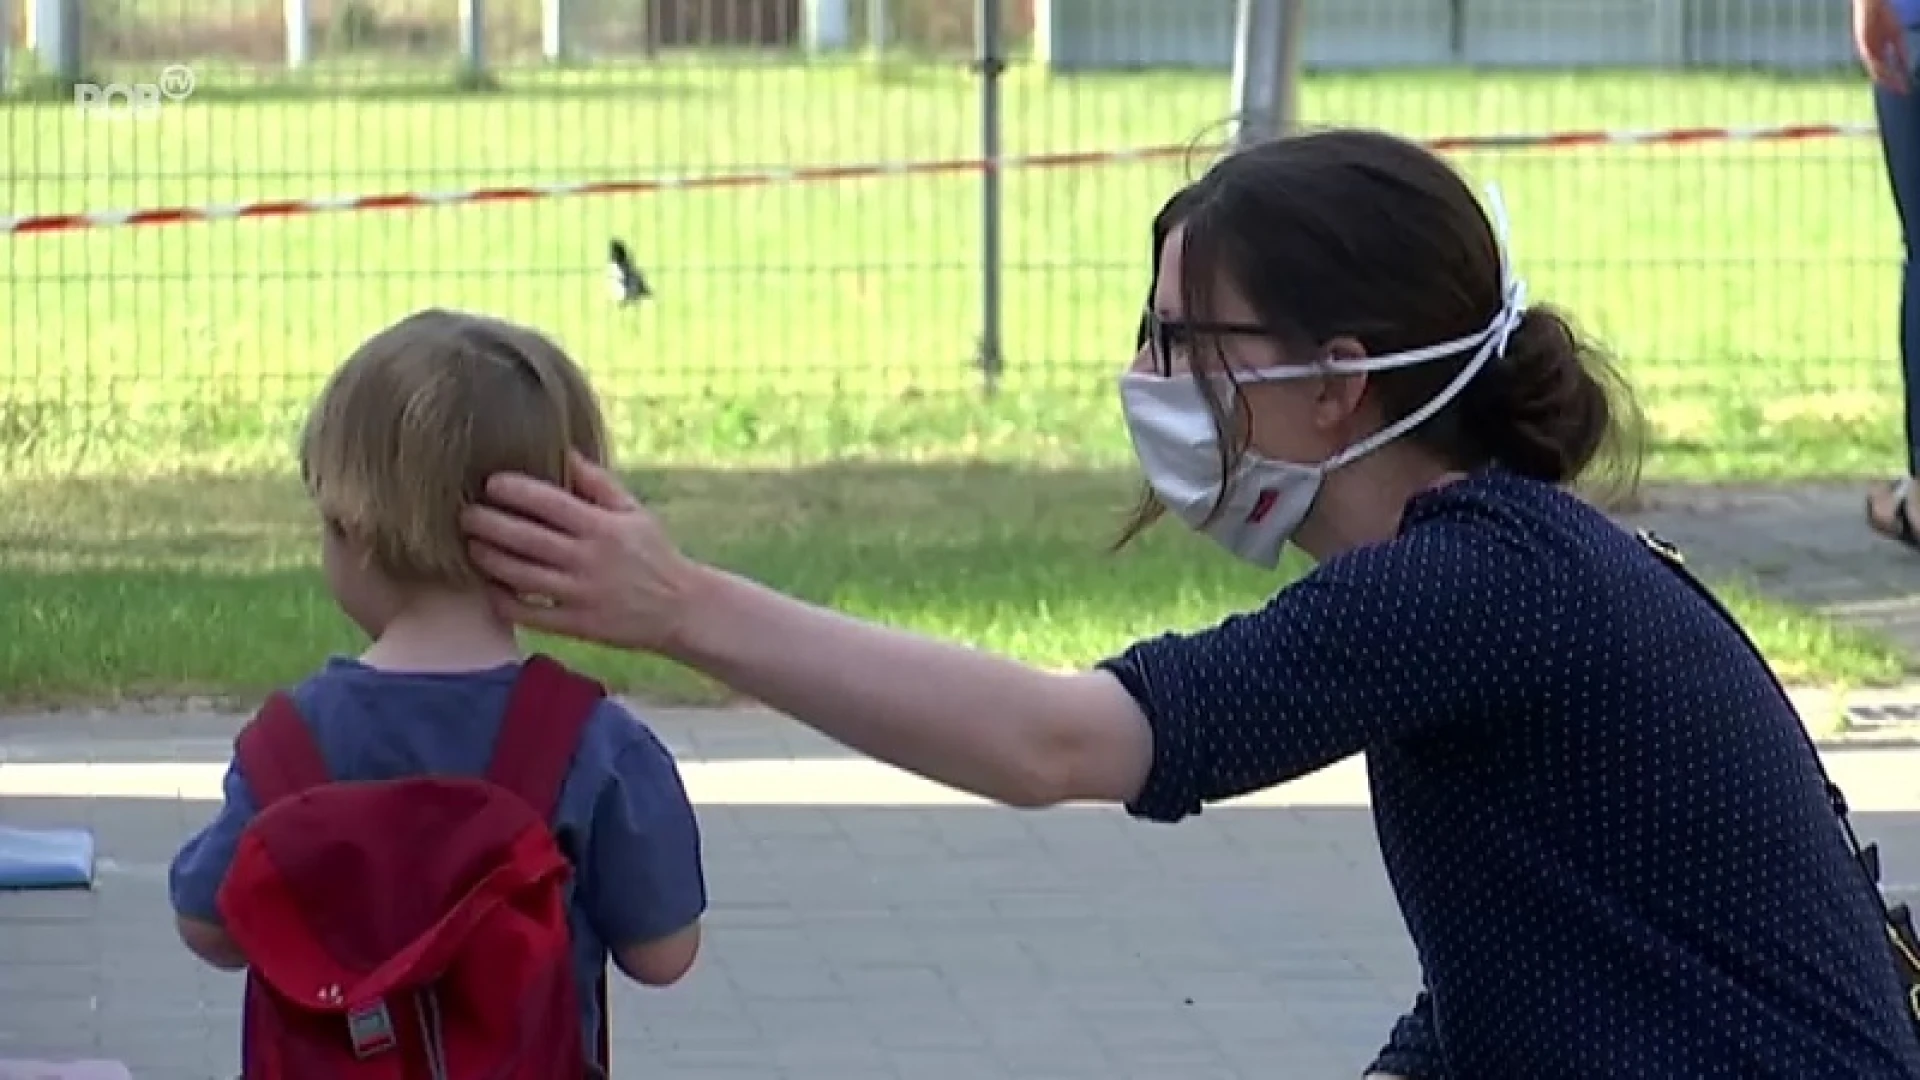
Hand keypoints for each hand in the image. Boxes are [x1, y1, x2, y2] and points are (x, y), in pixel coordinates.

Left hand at [461, 451, 704, 652]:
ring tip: (472, 545)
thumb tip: (564, 452)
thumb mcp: (634, 513)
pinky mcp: (576, 625)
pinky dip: (501, 600)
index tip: (491, 483)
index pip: (550, 502)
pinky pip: (527, 613)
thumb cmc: (654, 555)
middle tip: (465, 514)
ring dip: (487, 558)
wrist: (681, 609)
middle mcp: (588, 560)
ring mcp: (580, 595)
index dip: (515, 490)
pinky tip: (490, 586)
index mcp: (603, 527)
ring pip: (518, 575)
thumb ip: (598, 484)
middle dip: (487, 523)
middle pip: (525, 538)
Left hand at [1857, 0, 1911, 92]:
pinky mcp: (1863, 44)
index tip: (1906, 88)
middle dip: (1892, 83)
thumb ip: (1901, 52)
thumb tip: (1907, 67)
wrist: (1873, 5)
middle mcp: (1871, 55)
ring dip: (1887, 79)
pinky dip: (1880, 67)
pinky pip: (1871, 59)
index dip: (1897, 80)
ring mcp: (1866, 51)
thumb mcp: (1897, 36)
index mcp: (1878, 53)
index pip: (1887, 71)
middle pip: (1881, 74)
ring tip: (1896, 86)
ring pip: (1875, 70)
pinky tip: (1887, 73)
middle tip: (1902, 92)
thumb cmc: (1885, 18)